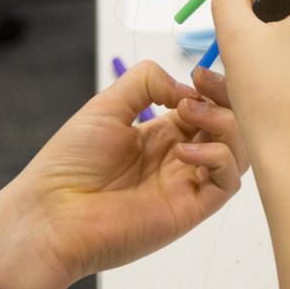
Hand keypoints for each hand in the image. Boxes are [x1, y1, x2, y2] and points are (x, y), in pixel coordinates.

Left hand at [0, 62, 247, 288]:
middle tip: (201, 88)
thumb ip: (146, 82)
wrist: (52, 215)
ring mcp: (187, 184)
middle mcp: (179, 157)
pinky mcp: (191, 209)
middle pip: (228, 126)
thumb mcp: (106, 106)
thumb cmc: (70, 162)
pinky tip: (184, 151)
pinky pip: (227, 182)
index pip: (205, 106)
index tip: (199, 73)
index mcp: (159, 134)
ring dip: (225, 124)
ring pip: (237, 151)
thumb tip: (185, 88)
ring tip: (189, 114)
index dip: (211, 88)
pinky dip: (218, 158)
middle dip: (225, 100)